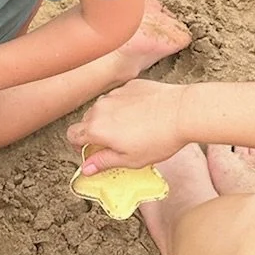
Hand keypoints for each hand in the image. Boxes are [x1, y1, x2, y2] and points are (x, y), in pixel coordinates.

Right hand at [67, 79, 185, 173]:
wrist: (182, 111)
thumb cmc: (159, 139)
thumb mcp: (130, 160)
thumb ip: (104, 162)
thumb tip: (86, 168)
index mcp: (96, 129)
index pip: (72, 135)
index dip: (79, 146)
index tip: (91, 152)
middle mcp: (100, 108)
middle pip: (87, 121)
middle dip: (96, 133)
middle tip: (116, 144)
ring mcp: (114, 94)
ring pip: (103, 108)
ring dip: (110, 119)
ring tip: (133, 129)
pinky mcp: (129, 85)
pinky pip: (119, 97)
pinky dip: (125, 106)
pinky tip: (143, 115)